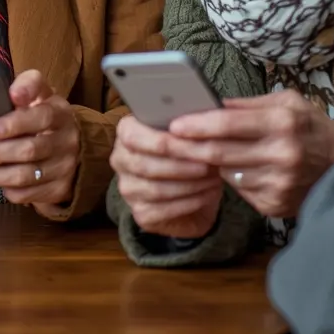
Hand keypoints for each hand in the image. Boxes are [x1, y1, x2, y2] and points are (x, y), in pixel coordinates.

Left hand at [0, 70, 79, 213]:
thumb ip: (27, 85)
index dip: (14, 123)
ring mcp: (65, 167)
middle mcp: (66, 141)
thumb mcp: (40, 94)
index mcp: (60, 113)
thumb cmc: (42, 115)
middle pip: (30, 149)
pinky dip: (7, 189)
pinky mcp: (59, 189)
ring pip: (26, 175)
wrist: (72, 147)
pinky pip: (29, 193)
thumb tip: (12, 92)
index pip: (41, 117)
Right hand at [110, 115, 222, 237]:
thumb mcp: (187, 133)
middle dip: (182, 165)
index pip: (133, 137)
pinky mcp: (140, 213)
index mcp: (125, 132)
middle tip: (210, 163)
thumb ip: (186, 125)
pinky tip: (207, 195)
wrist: (194, 190)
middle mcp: (120, 160)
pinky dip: (189, 203)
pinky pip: (163, 211)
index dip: (164, 141)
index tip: (195, 141)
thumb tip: (201, 120)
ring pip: (155, 190)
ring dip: (189, 184)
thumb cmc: (189, 154)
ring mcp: (127, 188)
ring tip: (213, 178)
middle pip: (145, 165)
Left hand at [166, 91, 333, 218]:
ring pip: (225, 173)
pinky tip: (231, 168)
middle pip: (219, 152)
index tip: (174, 124)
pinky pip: (239, 190)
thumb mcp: (286, 102)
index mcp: (281, 123)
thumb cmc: (309, 127)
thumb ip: (248, 104)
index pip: (227, 124)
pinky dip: (229, 178)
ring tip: (197, 151)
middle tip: (167, 140)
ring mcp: (278, 184)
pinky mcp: (275, 205)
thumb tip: (211, 104)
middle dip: (188, 146)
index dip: (197, 124)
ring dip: (208, 163)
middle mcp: (280, 155)